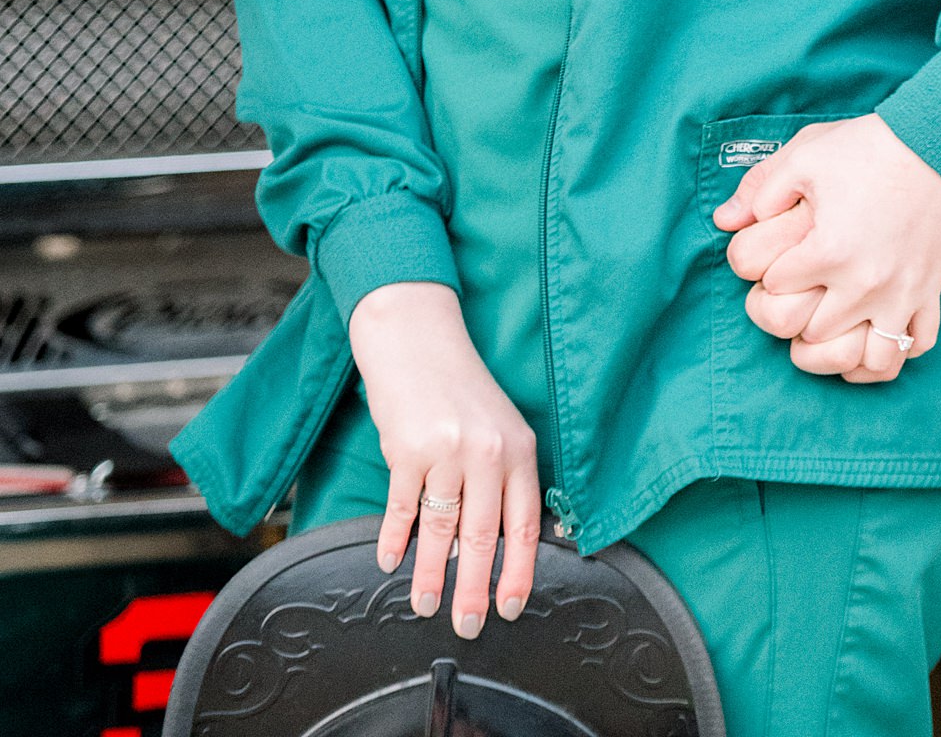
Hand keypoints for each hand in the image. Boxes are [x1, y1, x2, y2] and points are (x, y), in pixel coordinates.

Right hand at [348, 281, 539, 636]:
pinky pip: (402, 507)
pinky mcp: (407, 449)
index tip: (510, 608)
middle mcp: (487, 451)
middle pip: (482, 539)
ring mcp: (446, 450)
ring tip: (426, 604)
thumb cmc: (460, 388)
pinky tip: (391, 560)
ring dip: (431, 575)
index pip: (524, 526)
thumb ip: (506, 478)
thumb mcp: (499, 426)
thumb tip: (504, 545)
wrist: (418, 338)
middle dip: (474, 592)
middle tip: (467, 626)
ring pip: (442, 531)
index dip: (518, 573)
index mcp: (519, 448)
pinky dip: (395, 539)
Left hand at [713, 115, 940, 381]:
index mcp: (828, 251)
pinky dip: (893, 351)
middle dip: (796, 312)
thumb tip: (724, 220)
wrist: (936, 142)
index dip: (766, 269)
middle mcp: (865, 284)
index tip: (775, 254)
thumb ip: (760, 189)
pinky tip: (872, 334)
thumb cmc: (867, 147)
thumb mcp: (804, 154)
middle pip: (812, 330)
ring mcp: (902, 294)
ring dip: (842, 348)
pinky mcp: (929, 292)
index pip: (774, 287)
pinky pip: (915, 347)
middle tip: (795, 289)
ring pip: (866, 357)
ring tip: (829, 327)